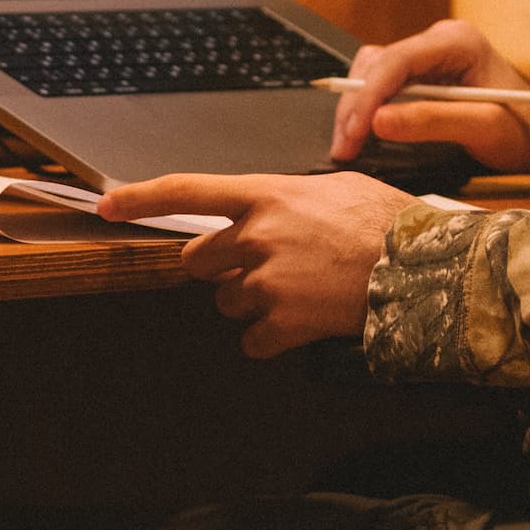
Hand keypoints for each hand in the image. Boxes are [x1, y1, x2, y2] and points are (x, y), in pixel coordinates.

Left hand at [97, 170, 407, 358]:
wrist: (422, 266)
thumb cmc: (386, 222)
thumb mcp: (335, 187)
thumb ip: (287, 198)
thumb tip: (270, 209)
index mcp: (266, 195)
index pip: (187, 191)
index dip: (140, 199)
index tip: (107, 207)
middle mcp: (256, 236)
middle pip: (199, 261)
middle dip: (223, 268)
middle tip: (268, 266)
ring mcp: (266, 282)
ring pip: (227, 303)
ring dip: (253, 303)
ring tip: (302, 291)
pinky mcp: (282, 323)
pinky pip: (252, 341)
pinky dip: (272, 338)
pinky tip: (305, 323)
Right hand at [325, 16, 529, 173]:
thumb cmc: (524, 131)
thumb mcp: (486, 128)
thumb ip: (434, 122)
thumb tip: (378, 122)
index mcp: (457, 42)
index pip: (397, 60)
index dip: (368, 96)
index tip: (352, 133)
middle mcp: (438, 42)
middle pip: (377, 64)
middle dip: (355, 106)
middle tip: (342, 148)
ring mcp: (428, 57)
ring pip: (373, 72)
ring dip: (356, 108)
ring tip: (347, 146)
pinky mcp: (422, 76)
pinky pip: (383, 86)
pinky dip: (367, 110)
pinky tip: (361, 135)